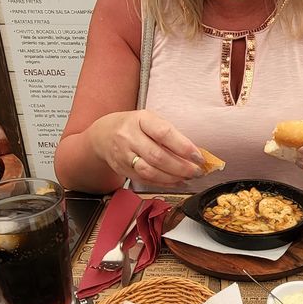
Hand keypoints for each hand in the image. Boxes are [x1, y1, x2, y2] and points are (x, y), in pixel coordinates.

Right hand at [87, 110, 205, 187]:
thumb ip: (170, 134)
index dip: (183, 147)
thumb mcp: (150, 120)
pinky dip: (164, 183)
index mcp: (140, 120)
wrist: (104, 135)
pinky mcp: (123, 170)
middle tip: (196, 171)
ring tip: (188, 177)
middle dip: (181, 167)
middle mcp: (129, 137)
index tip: (198, 156)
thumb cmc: (134, 126)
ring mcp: (124, 155)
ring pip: (150, 171)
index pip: (164, 133)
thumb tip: (193, 153)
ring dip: (173, 178)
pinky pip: (145, 180)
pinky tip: (176, 182)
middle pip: (157, 156)